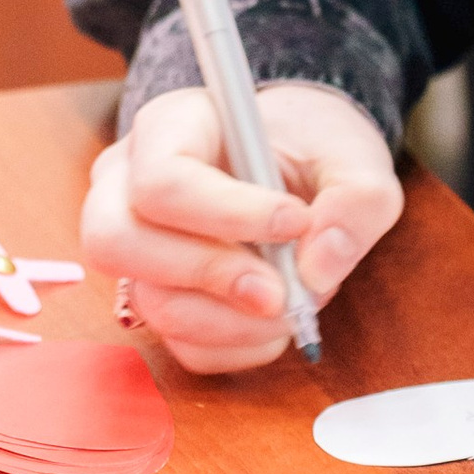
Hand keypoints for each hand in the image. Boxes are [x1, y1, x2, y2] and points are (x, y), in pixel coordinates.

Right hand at [79, 79, 400, 370]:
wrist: (300, 168)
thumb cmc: (312, 150)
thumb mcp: (353, 157)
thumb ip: (355, 200)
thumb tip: (319, 266)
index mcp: (170, 127)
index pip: (162, 178)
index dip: (225, 212)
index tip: (296, 221)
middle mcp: (127, 185)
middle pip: (119, 242)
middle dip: (209, 275)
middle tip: (282, 290)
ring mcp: (133, 247)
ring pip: (147, 301)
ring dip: (228, 320)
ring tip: (292, 305)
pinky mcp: (156, 298)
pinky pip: (176, 342)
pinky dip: (232, 346)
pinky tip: (273, 324)